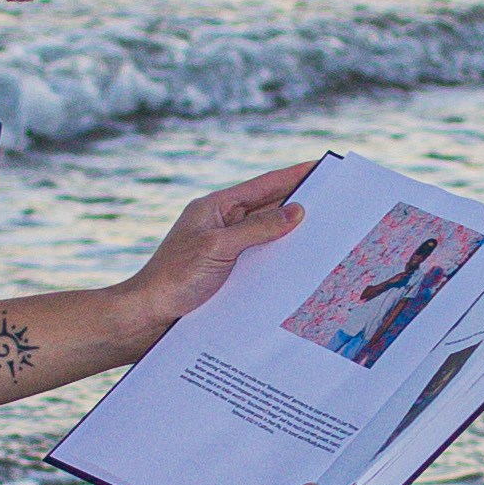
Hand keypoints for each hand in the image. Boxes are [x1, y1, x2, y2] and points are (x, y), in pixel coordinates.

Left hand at [117, 158, 316, 351]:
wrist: (147, 318)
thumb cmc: (174, 278)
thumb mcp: (218, 248)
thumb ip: (258, 228)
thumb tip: (296, 211)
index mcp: (215, 209)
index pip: (263, 186)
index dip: (293, 176)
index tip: (321, 167)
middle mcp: (221, 225)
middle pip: (268, 209)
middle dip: (299, 205)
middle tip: (335, 202)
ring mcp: (225, 250)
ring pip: (266, 237)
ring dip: (291, 236)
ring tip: (326, 234)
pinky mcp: (227, 274)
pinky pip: (260, 260)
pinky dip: (280, 260)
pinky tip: (300, 266)